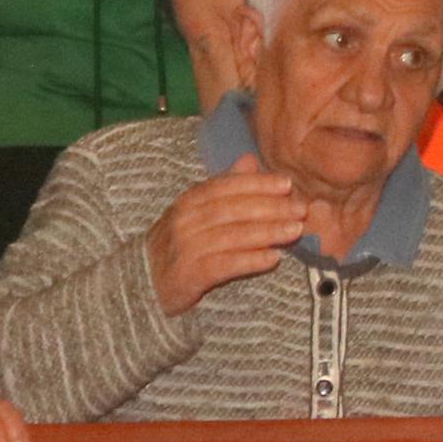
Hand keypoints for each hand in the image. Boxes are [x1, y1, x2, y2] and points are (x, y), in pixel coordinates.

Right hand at [144, 160, 306, 313]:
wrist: (141, 283)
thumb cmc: (180, 243)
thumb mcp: (197, 211)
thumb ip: (225, 186)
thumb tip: (250, 158)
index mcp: (189, 201)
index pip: (225, 186)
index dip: (257, 184)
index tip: (287, 184)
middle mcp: (184, 221)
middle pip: (231, 210)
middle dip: (270, 208)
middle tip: (301, 209)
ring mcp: (184, 248)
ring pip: (230, 236)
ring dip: (266, 232)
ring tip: (295, 231)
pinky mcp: (186, 276)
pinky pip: (222, 266)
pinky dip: (249, 261)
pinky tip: (273, 259)